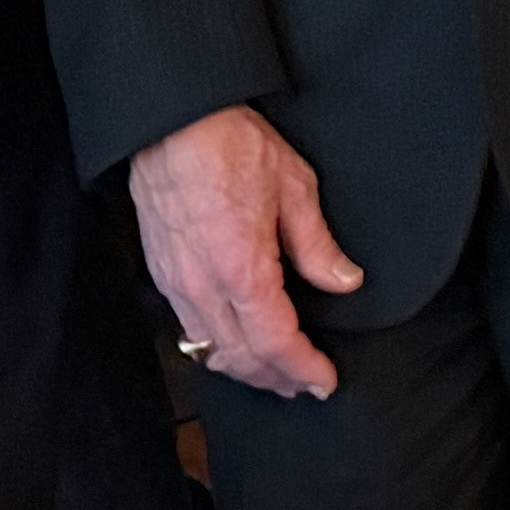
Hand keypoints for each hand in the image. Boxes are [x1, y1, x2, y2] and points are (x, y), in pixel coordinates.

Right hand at [129, 104, 365, 400]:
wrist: (173, 123)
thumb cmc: (231, 145)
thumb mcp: (294, 186)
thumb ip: (318, 244)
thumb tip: (345, 282)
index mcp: (241, 268)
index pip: (276, 341)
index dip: (303, 368)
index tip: (325, 381)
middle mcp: (203, 286)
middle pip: (241, 358)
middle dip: (277, 378)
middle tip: (306, 385)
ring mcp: (177, 283)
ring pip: (211, 350)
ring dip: (246, 369)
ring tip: (276, 373)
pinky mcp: (163, 273)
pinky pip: (190, 328)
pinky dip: (217, 348)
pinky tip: (235, 343)